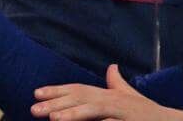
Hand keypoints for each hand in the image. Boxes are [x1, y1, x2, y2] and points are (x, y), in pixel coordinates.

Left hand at [34, 65, 182, 120]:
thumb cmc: (149, 114)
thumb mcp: (131, 97)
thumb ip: (118, 84)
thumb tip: (111, 67)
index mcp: (110, 95)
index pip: (78, 90)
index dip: (57, 92)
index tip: (36, 94)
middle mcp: (114, 100)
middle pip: (81, 98)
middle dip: (56, 103)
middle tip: (33, 109)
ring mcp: (124, 111)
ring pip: (94, 109)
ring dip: (73, 113)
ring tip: (53, 118)